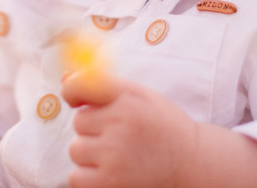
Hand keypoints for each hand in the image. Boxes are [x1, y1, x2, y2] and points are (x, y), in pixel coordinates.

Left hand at [61, 70, 197, 187]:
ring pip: (76, 149)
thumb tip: (64, 78)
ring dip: (90, 155)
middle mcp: (121, 123)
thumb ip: (104, 86)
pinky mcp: (109, 183)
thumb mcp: (140, 97)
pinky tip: (111, 173)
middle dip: (93, 129)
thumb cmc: (162, 127)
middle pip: (79, 121)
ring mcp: (114, 155)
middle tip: (118, 136)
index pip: (81, 85)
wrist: (192, 164)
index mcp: (128, 98)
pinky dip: (87, 178)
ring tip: (118, 156)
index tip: (73, 99)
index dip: (72, 90)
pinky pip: (76, 177)